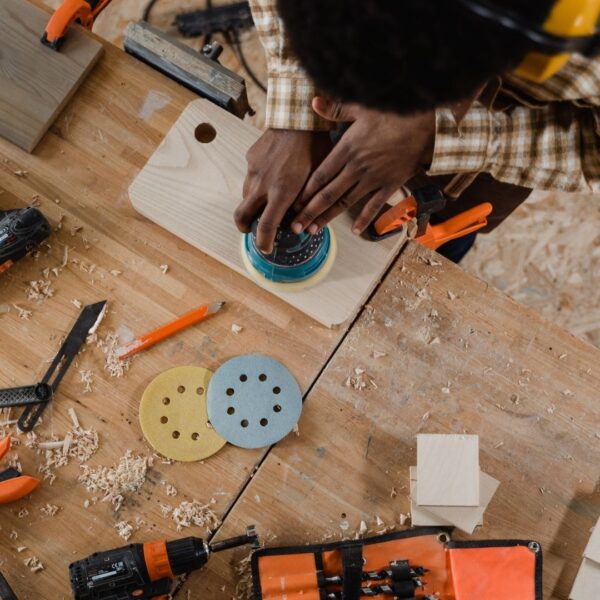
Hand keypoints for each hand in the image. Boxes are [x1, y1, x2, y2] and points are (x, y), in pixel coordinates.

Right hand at [235, 129, 332, 252]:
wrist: (300, 117)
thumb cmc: (315, 148)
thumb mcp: (318, 180)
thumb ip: (309, 204)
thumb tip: (307, 226)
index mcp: (280, 193)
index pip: (265, 227)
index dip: (263, 242)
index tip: (265, 248)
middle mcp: (262, 184)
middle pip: (242, 216)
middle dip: (245, 228)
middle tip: (252, 231)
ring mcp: (254, 170)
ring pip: (245, 196)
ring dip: (253, 205)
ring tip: (265, 203)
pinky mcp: (251, 157)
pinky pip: (250, 176)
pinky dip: (257, 183)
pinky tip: (270, 176)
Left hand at [291, 97, 435, 235]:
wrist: (425, 122)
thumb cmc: (392, 111)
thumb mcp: (361, 106)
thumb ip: (335, 109)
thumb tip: (313, 102)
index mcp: (346, 149)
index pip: (320, 175)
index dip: (305, 192)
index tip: (293, 205)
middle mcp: (357, 167)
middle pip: (328, 194)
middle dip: (310, 212)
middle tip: (296, 227)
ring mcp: (374, 178)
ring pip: (346, 202)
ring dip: (329, 217)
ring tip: (315, 231)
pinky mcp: (391, 183)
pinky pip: (375, 205)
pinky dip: (365, 219)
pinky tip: (356, 231)